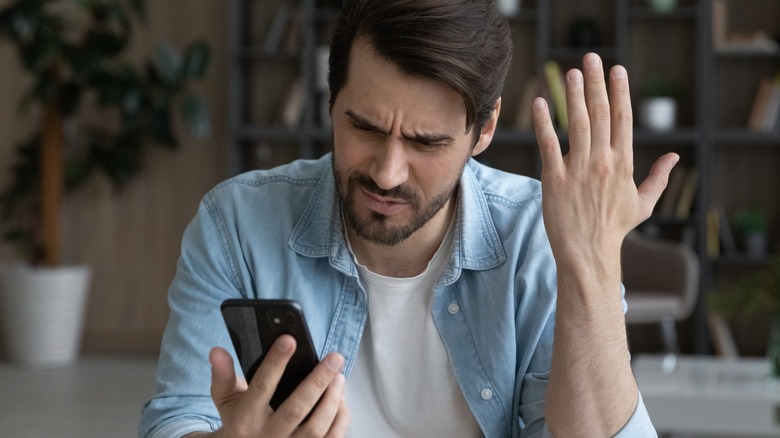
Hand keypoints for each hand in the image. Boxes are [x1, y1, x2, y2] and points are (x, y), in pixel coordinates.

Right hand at [208, 335, 349, 437]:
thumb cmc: (239, 423)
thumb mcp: (226, 401)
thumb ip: (222, 375)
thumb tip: (217, 351)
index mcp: (244, 420)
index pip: (261, 387)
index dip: (275, 363)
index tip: (289, 340)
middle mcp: (266, 437)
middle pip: (296, 408)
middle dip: (318, 381)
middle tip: (335, 357)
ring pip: (315, 428)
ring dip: (331, 400)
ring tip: (339, 377)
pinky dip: (339, 420)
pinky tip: (342, 401)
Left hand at [532, 52, 678, 264]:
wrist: (588, 254)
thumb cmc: (613, 229)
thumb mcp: (643, 204)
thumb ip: (659, 178)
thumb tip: (676, 157)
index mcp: (624, 164)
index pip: (623, 119)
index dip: (619, 92)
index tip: (617, 70)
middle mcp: (603, 162)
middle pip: (600, 114)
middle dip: (596, 83)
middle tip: (590, 58)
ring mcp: (578, 170)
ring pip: (577, 125)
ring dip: (573, 96)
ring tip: (571, 73)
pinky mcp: (554, 180)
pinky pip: (549, 146)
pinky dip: (544, 124)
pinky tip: (540, 103)